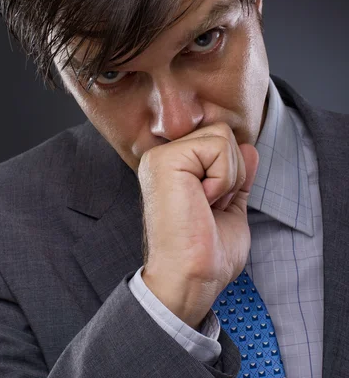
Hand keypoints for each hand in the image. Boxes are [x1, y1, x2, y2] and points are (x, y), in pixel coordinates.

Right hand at [138, 123, 258, 329]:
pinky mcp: (166, 160)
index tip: (214, 206)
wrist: (192, 278)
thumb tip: (249, 148)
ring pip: (223, 137)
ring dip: (228, 177)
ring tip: (205, 204)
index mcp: (175, 167)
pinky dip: (223, 179)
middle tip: (211, 205)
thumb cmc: (207, 253)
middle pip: (222, 133)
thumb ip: (236, 175)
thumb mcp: (230, 207)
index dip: (231, 172)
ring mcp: (162, 156)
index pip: (219, 141)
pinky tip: (202, 201)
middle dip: (232, 172)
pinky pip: (218, 147)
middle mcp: (164, 156)